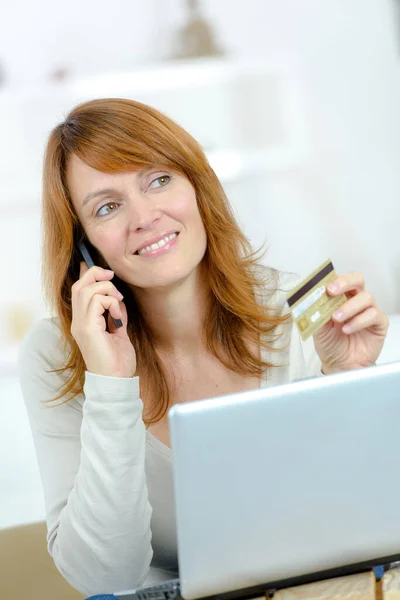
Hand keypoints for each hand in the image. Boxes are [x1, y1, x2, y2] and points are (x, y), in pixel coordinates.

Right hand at [70, 262, 136, 377]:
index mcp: (83, 323)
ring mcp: (81, 325)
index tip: (106, 272)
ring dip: (107, 290)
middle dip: (97, 275)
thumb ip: (116, 315)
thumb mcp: (118, 332)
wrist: (116, 381)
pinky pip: (97, 301)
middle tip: (114, 280)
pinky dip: (112, 303)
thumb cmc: (118, 361)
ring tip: (119, 304)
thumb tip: (118, 300)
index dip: (89, 275)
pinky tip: (118, 318)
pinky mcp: (88, 328)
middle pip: (79, 285)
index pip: (79, 291)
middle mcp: (78, 322)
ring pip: (87, 289)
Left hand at [313, 272, 388, 373]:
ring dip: (349, 307)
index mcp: (340, 298)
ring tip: (336, 319)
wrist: (339, 365)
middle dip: (345, 282)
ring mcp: (368, 311)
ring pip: (366, 297)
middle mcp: (355, 301)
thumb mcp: (317, 327)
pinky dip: (359, 321)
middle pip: (357, 280)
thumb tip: (312, 299)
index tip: (323, 285)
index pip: (340, 280)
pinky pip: (373, 315)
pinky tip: (347, 329)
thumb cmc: (330, 344)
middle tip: (332, 291)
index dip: (333, 279)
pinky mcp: (379, 324)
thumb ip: (317, 313)